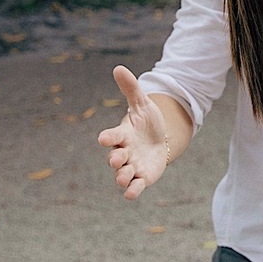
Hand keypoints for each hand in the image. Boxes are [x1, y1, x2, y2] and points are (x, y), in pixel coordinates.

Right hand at [97, 65, 169, 199]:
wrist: (160, 140)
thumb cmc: (147, 122)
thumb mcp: (142, 104)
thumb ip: (131, 88)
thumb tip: (118, 68)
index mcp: (122, 135)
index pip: (112, 136)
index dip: (108, 137)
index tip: (103, 138)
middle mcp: (124, 153)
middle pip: (115, 158)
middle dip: (115, 159)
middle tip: (117, 159)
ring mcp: (132, 167)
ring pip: (122, 175)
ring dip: (121, 177)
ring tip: (123, 177)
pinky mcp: (142, 178)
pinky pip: (135, 187)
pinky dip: (132, 191)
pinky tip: (131, 193)